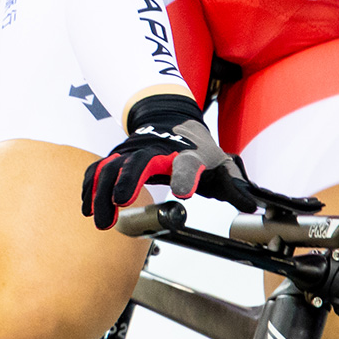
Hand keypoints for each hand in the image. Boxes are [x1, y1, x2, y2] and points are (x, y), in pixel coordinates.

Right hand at [81, 94, 256, 230]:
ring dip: (103, 192)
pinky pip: (98, 169)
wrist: (169, 117)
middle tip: (120, 201)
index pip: (188, 163)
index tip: (183, 193)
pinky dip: (90, 187)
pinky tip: (87, 209)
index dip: (186, 177)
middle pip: (140, 160)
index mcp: (187, 153)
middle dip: (129, 179)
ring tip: (102, 221)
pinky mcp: (117, 156)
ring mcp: (133, 151)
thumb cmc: (197, 147)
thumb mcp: (220, 164)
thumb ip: (233, 186)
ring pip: (112, 166)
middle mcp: (157, 150)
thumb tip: (251, 207)